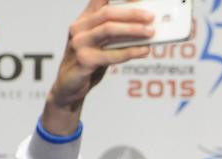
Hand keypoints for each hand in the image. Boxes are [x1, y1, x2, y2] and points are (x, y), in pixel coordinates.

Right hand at [42, 0, 153, 134]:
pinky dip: (130, 52)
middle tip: (152, 16)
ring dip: (133, 30)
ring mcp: (79, 44)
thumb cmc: (91, 62)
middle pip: (108, 13)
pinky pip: (111, 54)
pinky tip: (144, 51)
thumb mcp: (102, 44)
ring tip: (151, 32)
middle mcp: (79, 28)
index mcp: (84, 20)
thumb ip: (118, 33)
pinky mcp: (83, 61)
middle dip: (132, 13)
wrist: (70, 87)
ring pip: (108, 30)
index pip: (99, 0)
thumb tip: (147, 26)